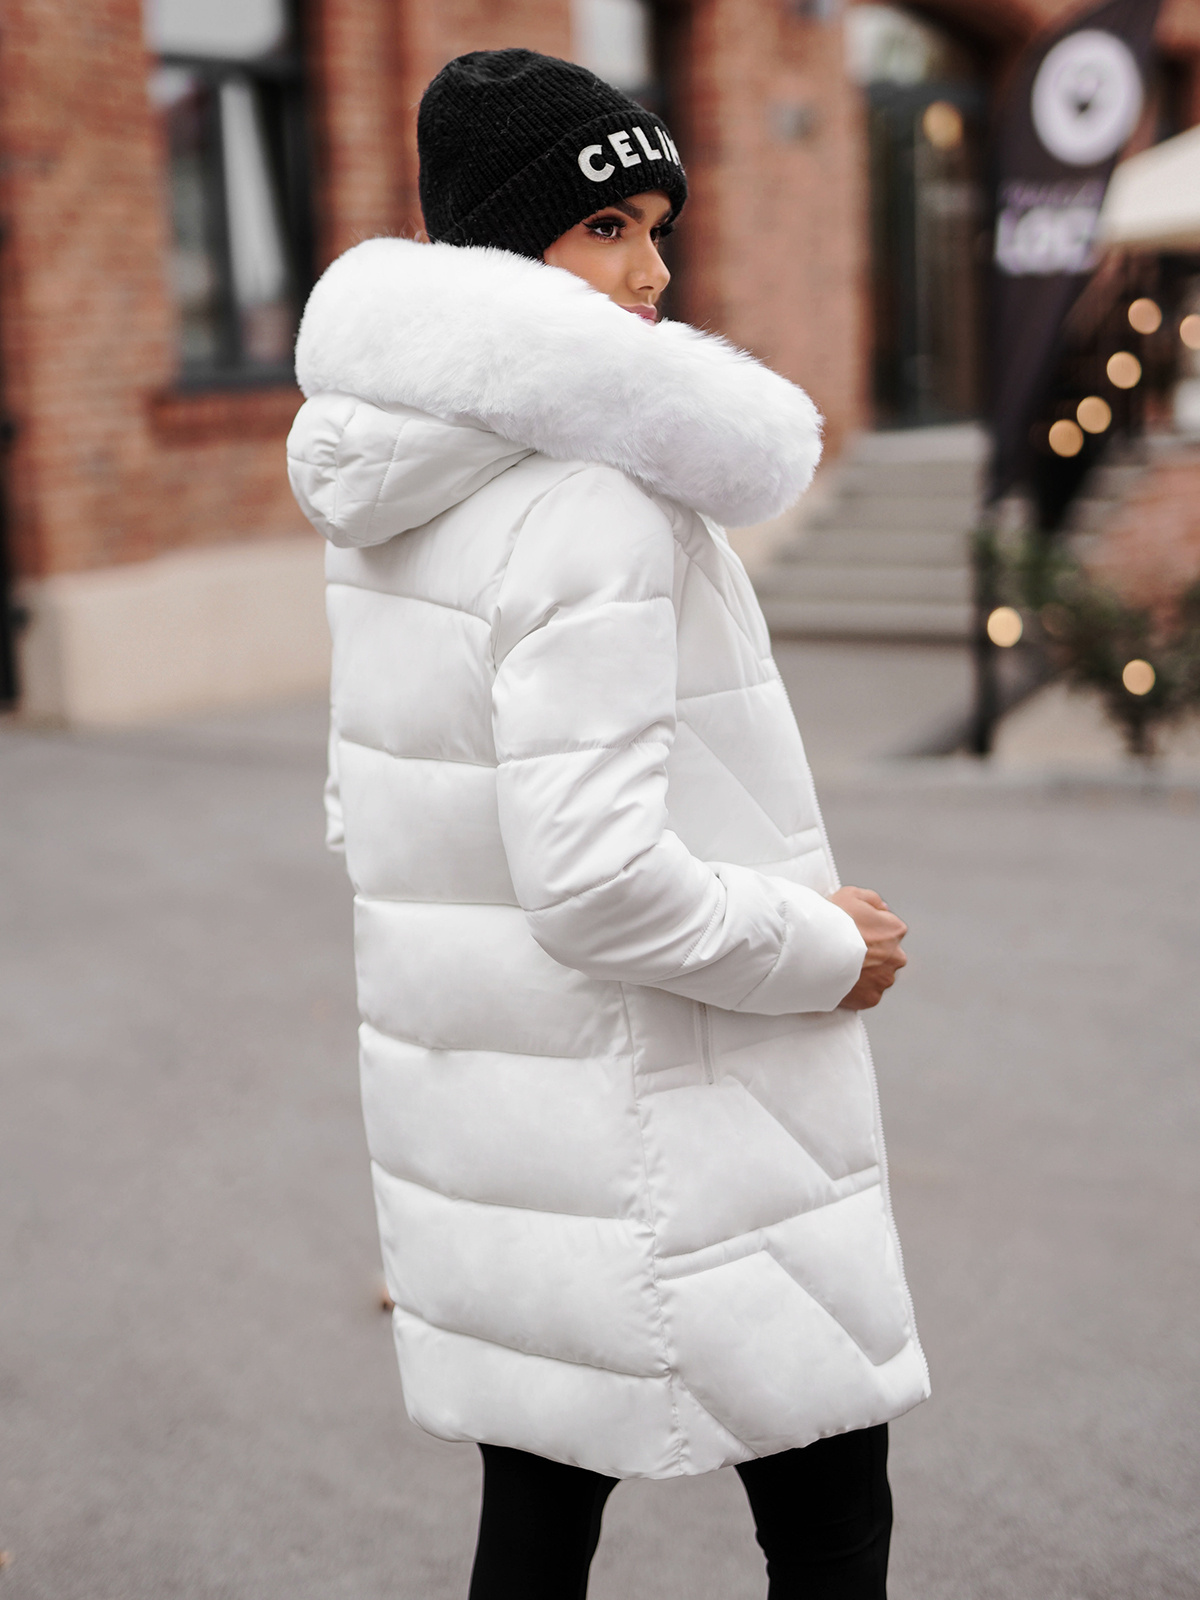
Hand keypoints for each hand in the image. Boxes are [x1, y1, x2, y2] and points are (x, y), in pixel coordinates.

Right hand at [829, 886, 907, 1010]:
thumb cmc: (831, 921)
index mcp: (894, 930)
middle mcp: (896, 956)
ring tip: (841, 965)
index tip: (854, 931)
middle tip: (847, 950)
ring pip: (878, 976)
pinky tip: (841, 979)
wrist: (812, 950)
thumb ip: (873, 900)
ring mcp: (884, 979)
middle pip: (886, 954)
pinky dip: (857, 989)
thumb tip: (884, 909)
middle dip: (872, 953)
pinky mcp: (871, 998)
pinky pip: (867, 993)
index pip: (889, 928)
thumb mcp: (851, 894)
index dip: (869, 928)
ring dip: (865, 972)